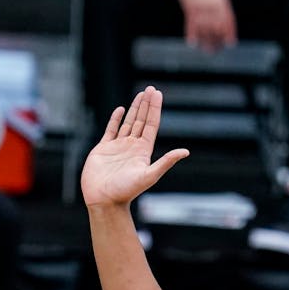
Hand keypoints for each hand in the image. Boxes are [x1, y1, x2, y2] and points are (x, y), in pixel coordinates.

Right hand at [81, 86, 189, 207]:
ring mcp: (118, 147)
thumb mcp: (150, 175)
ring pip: (127, 123)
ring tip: (140, 95)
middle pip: (141, 120)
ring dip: (133, 109)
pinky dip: (115, 120)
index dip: (154, 109)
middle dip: (146, 104)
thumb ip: (166, 161)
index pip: (151, 125)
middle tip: (150, 88)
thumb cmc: (127, 191)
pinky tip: (120, 110)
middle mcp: (132, 147)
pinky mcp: (103, 149)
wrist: (104, 200)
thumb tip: (185, 151)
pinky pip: (110, 130)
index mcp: (144, 151)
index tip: (157, 94)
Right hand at [178, 0, 236, 51]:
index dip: (230, 34)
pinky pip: (191, 25)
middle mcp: (212, 7)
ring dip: (206, 41)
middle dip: (218, 40)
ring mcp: (201, 8)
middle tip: (218, 49)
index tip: (230, 44)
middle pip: (217, 28)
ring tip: (208, 50)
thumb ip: (223, 9)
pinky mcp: (190, 9)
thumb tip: (225, 26)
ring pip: (205, 29)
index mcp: (222, 3)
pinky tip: (193, 43)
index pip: (228, 22)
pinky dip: (192, 34)